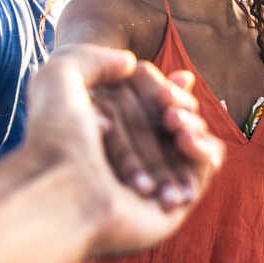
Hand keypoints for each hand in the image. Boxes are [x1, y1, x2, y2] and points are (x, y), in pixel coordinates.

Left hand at [23, 45, 223, 258]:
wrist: (63, 190)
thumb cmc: (57, 135)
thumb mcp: (61, 76)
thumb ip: (93, 58)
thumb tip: (131, 63)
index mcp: (100, 136)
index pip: (142, 103)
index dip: (154, 85)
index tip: (149, 73)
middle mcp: (126, 163)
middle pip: (169, 122)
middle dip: (177, 103)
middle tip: (165, 103)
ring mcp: (154, 183)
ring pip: (190, 141)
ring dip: (190, 124)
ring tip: (172, 121)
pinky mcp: (175, 204)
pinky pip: (206, 166)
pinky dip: (203, 146)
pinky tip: (184, 140)